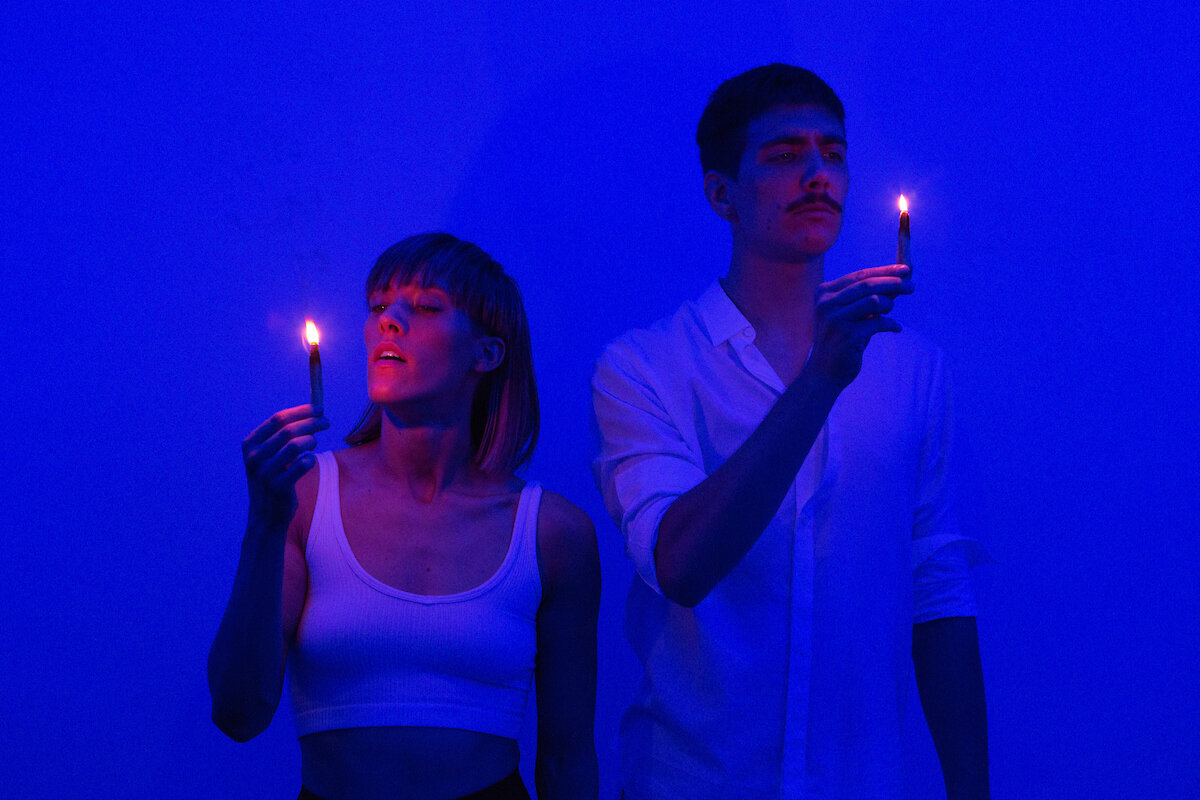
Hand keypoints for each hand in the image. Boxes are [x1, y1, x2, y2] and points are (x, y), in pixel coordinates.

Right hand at [241, 405, 329, 525]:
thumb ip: (284, 435)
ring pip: (296, 444)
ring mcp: (265, 472)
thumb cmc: (274, 479)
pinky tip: (309, 461)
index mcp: (250, 444)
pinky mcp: (278, 486)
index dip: (302, 411)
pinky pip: (303, 464)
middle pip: (289, 429)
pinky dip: (311, 460)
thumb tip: (313, 412)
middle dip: (312, 422)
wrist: (266, 516)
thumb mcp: (270, 456)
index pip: (278, 418)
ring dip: (312, 440)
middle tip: (326, 422)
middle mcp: (254, 457)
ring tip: (314, 444)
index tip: (319, 409)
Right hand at [807, 264, 912, 388]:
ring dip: (889, 305)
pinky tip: (895, 328)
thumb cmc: (840, 339)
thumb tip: (897, 281)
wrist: (823, 372)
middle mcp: (826, 304)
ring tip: (890, 312)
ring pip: (873, 300)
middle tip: (911, 287)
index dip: (884, 271)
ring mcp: (835, 320)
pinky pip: (878, 323)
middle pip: (868, 284)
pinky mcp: (846, 336)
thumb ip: (865, 297)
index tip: (905, 270)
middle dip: (893, 283)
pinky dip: (891, 324)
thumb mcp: (848, 313)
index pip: (859, 275)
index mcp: (824, 293)